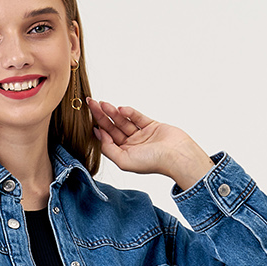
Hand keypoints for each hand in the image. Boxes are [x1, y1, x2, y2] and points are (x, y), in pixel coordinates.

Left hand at [86, 97, 214, 188]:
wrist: (176, 155)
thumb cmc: (152, 162)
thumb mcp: (124, 160)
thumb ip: (109, 149)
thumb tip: (98, 135)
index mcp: (124, 155)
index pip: (107, 140)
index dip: (98, 128)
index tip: (89, 118)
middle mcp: (132, 145)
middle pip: (113, 128)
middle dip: (102, 116)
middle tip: (91, 103)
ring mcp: (141, 135)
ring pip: (123, 121)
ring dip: (113, 112)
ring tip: (103, 103)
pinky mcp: (152, 125)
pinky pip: (137, 117)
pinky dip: (129, 112)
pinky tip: (121, 108)